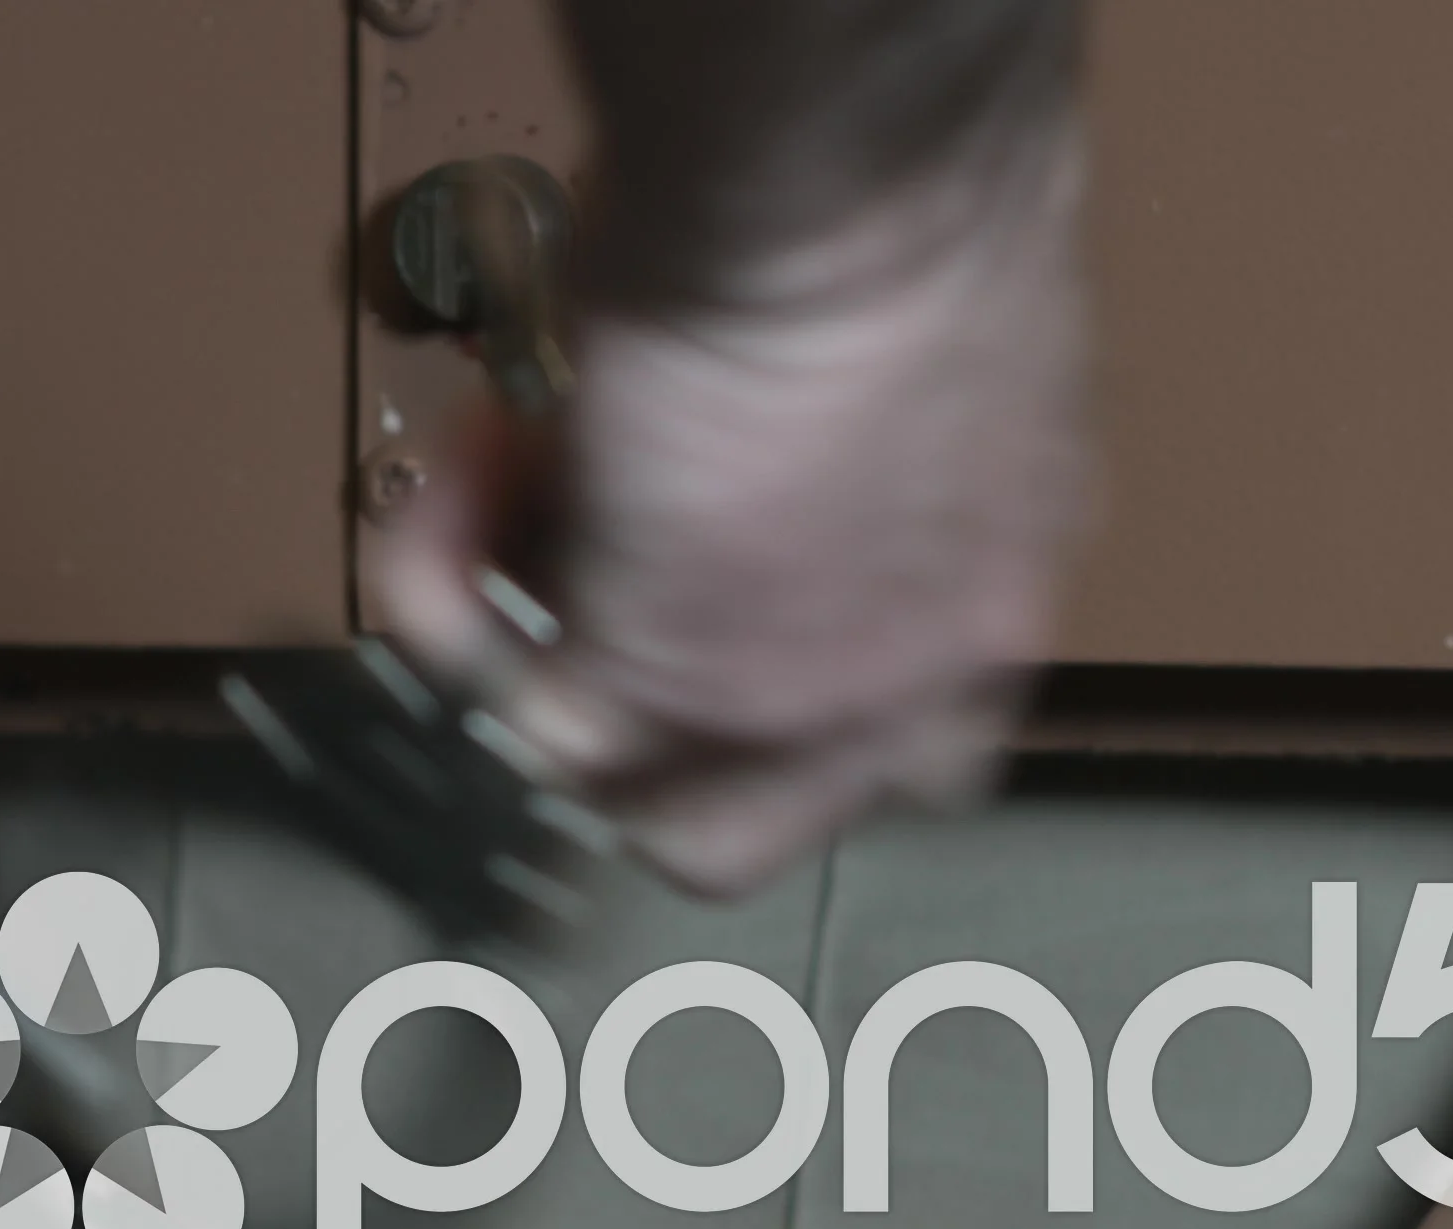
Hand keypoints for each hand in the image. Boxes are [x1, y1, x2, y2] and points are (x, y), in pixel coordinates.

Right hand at [364, 157, 1088, 897]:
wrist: (861, 185)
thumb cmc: (900, 194)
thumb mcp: (894, 371)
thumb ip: (826, 464)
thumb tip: (713, 447)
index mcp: (995, 596)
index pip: (896, 740)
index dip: (767, 681)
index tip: (687, 587)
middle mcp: (920, 689)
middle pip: (750, 819)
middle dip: (637, 727)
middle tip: (561, 585)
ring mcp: (791, 711)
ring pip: (615, 787)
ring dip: (526, 648)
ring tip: (496, 480)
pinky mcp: (662, 686)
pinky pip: (513, 703)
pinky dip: (457, 598)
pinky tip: (464, 469)